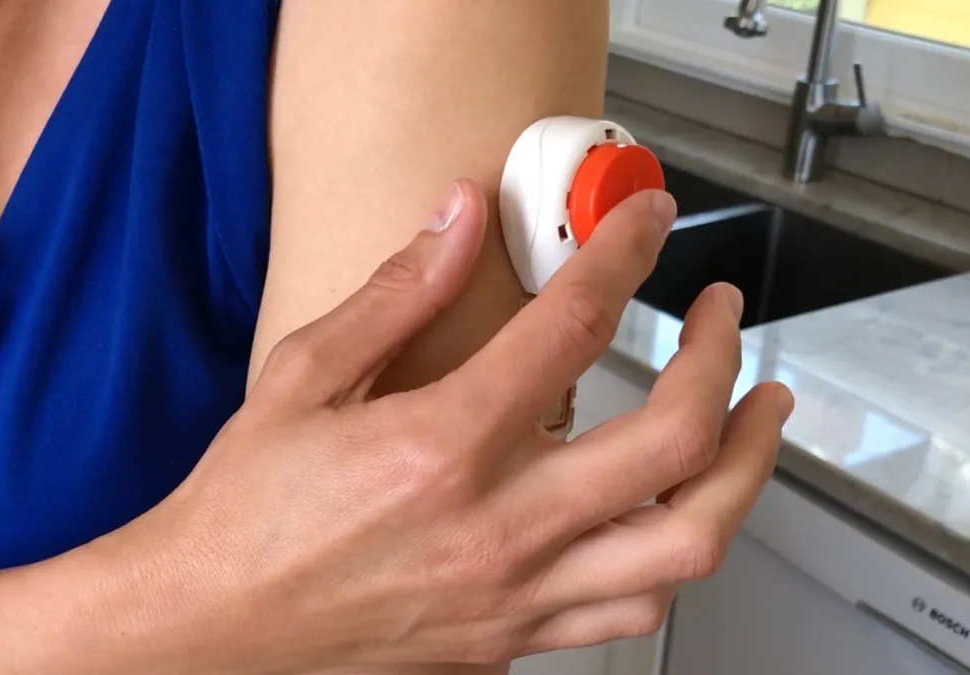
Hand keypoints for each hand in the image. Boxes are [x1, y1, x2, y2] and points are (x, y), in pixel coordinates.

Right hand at [108, 180, 792, 673]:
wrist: (213, 625)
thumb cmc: (246, 513)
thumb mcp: (303, 377)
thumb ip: (396, 294)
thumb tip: (456, 220)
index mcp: (442, 446)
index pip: (573, 326)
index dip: (624, 253)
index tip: (645, 221)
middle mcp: (497, 524)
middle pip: (672, 441)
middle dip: (719, 360)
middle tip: (721, 320)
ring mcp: (516, 592)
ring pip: (686, 541)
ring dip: (742, 469)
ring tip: (756, 420)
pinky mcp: (514, 637)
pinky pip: (634, 609)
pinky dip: (679, 555)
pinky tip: (682, 518)